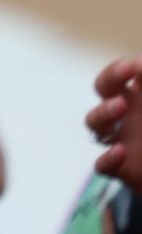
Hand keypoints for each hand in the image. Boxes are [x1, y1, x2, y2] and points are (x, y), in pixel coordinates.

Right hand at [88, 57, 141, 191]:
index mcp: (138, 96)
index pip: (119, 75)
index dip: (121, 68)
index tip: (136, 65)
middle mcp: (125, 114)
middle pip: (103, 89)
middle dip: (110, 78)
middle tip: (127, 69)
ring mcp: (121, 139)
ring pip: (96, 125)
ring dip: (103, 112)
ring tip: (119, 105)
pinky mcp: (122, 169)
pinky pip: (103, 165)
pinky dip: (108, 159)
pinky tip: (120, 152)